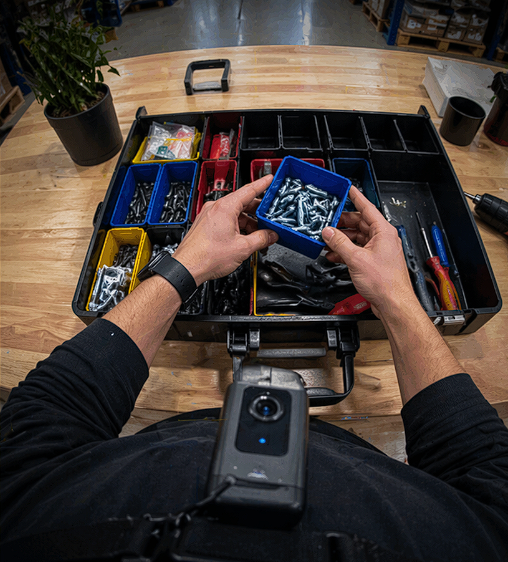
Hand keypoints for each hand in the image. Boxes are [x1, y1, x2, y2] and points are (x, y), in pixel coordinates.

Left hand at [173, 175, 277, 284]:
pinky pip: (225, 220)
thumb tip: (271, 235)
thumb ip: (261, 239)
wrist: (187, 267)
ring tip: (258, 235)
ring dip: (247, 222)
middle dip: (257, 211)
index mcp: (225, 208)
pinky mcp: (205, 224)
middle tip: (269, 216)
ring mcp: (209, 216)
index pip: (248, 190)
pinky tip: (244, 238)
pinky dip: (237, 227)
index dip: (262, 184)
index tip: (270, 179)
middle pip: (242, 203)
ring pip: (234, 214)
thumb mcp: (242, 248)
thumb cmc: (206, 256)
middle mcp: (215, 208)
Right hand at [322, 186, 416, 317]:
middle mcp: (383, 239)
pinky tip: (334, 254)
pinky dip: (345, 251)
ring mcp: (379, 250)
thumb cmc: (385, 283)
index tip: (348, 189)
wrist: (393, 302)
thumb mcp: (356, 259)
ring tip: (327, 240)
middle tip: (328, 222)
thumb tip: (329, 232)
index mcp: (384, 232)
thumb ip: (340, 243)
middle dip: (342, 223)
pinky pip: (357, 250)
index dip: (356, 197)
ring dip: (342, 239)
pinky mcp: (374, 261)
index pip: (367, 208)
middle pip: (360, 223)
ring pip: (357, 237)